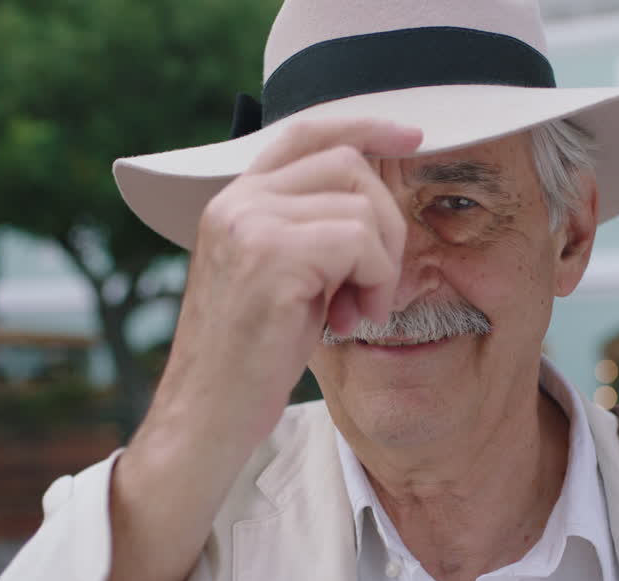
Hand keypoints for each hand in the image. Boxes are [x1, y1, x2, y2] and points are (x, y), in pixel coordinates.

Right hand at [148, 117, 423, 448]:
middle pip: (349, 165)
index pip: (307, 132)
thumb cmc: (248, 359)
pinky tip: (348, 321)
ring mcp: (251, 224)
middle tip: (374, 287)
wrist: (206, 415)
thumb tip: (373, 202)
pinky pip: (360, 243)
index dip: (364, 126)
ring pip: (362, 207)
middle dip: (385, 223)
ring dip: (381, 264)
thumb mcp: (281, 279)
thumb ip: (310, 232)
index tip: (412, 137)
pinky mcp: (271, 256)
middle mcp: (238, 201)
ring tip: (355, 311)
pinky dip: (375, 282)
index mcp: (235, 200)